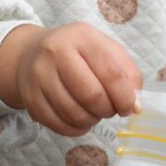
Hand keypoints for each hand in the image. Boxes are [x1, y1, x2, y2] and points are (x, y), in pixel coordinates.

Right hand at [0, 22, 142, 136]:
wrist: (31, 54)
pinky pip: (58, 125)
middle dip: (108, 110)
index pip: (112, 73)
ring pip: (74, 113)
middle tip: (110, 109)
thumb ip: (128, 74)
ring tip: (94, 112)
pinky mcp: (29, 97)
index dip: (125, 97)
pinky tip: (80, 120)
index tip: (129, 107)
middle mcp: (56, 52)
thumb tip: (136, 107)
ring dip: (92, 120)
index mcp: (82, 36)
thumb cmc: (78, 53)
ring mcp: (39, 75)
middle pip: (92, 96)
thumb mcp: (106, 50)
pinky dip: (75, 129)